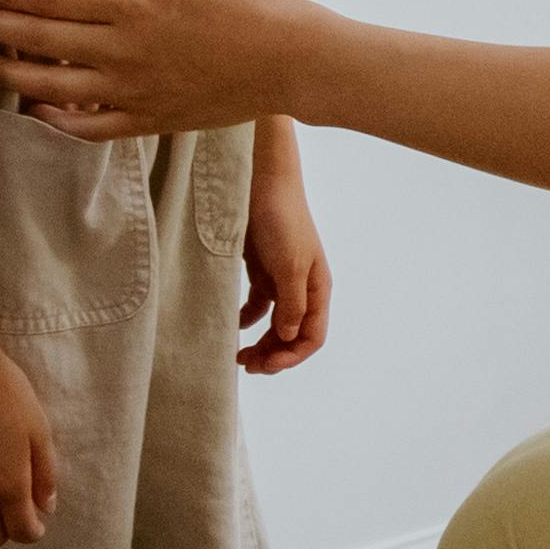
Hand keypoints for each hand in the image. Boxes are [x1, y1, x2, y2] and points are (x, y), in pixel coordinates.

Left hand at [0, 0, 326, 138]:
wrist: (292, 58)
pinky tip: (32, 109)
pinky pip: (89, 126)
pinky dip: (55, 120)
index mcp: (131, 2)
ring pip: (50, 86)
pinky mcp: (150, 118)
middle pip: (37, 38)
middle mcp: (122, 49)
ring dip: (4, 72)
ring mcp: (133, 90)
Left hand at [237, 126, 330, 372]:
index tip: (265, 364)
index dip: (291, 356)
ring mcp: (281, 281)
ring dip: (260, 343)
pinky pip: (256, 307)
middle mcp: (302, 289)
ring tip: (238, 356)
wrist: (260, 182)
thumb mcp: (290, 265)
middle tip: (246, 366)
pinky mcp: (261, 272)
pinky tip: (232, 326)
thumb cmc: (282, 220)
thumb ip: (292, 304)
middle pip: (292, 335)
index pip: (312, 336)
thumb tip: (288, 339)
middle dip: (273, 354)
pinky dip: (246, 320)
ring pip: (274, 325)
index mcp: (317, 289)